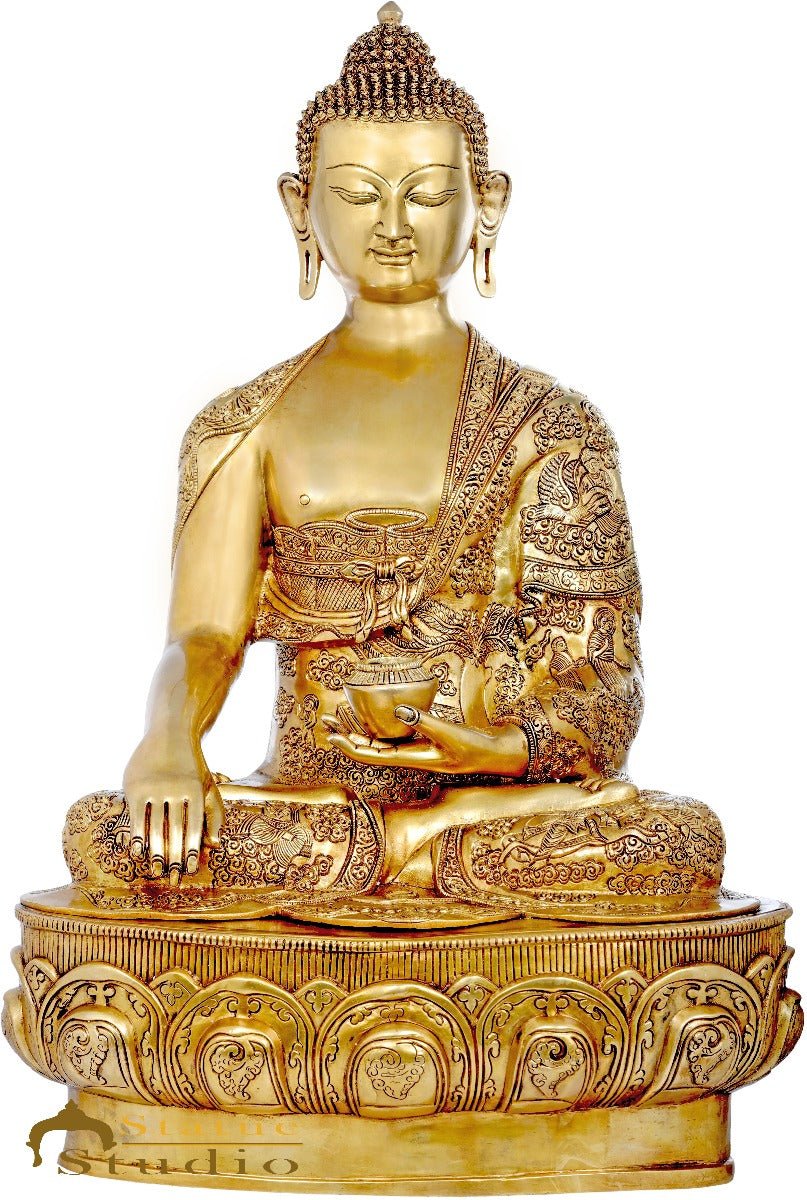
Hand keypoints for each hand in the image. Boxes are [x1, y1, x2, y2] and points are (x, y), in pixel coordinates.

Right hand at [123, 740, 224, 884]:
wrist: (170, 732)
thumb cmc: (193, 767)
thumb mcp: (209, 787)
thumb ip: (213, 815)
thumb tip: (214, 846)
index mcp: (196, 790)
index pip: (194, 827)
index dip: (192, 851)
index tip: (191, 871)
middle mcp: (175, 788)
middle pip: (175, 830)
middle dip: (174, 857)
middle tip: (172, 879)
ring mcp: (154, 786)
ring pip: (155, 825)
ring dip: (155, 851)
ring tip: (155, 870)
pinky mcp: (135, 786)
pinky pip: (136, 816)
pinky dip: (137, 835)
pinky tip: (138, 852)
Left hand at [323, 706, 527, 776]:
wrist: (493, 752)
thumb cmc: (474, 748)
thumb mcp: (450, 733)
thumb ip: (424, 721)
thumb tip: (396, 709)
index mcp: (410, 759)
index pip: (371, 756)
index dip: (349, 747)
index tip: (330, 735)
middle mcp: (407, 755)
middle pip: (368, 748)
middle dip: (346, 735)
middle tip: (327, 719)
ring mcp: (413, 747)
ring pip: (378, 740)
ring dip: (358, 729)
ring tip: (340, 714)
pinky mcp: (421, 738)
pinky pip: (392, 732)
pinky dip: (378, 723)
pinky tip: (371, 712)